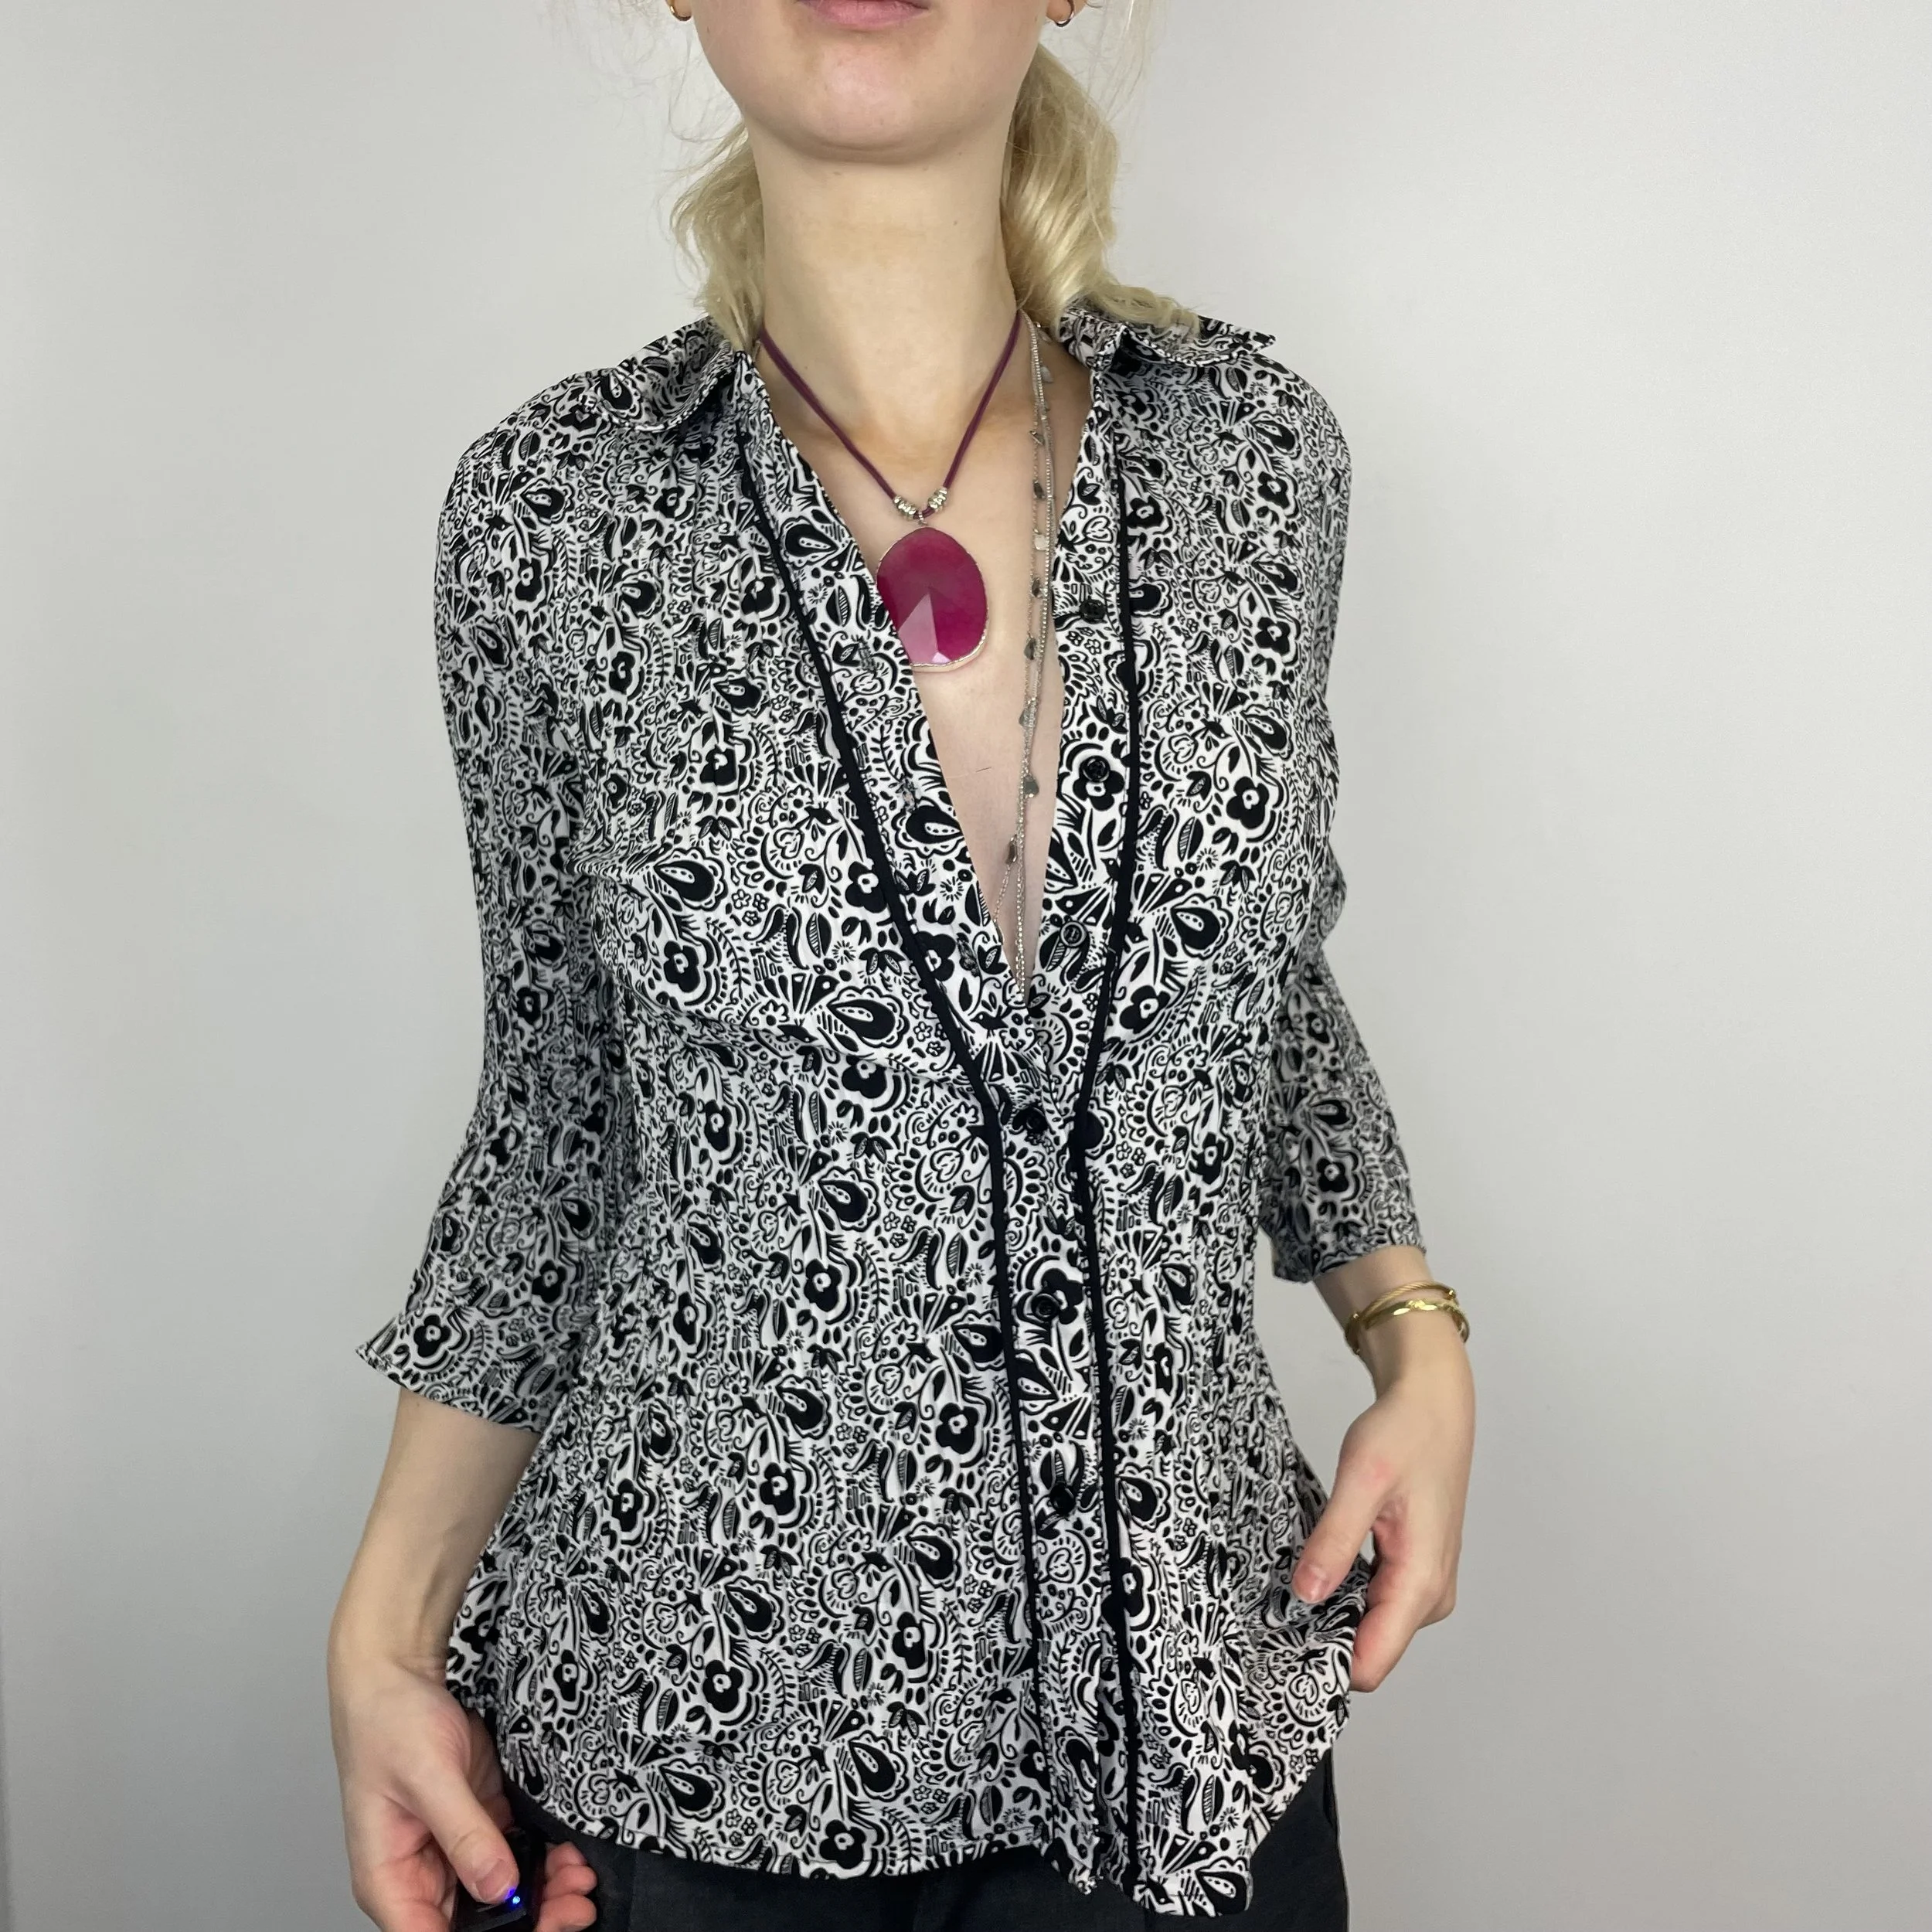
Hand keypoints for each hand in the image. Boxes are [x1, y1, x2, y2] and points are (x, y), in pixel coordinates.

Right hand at [330, 1649, 597, 1931]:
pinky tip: (569, 1855)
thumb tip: (498, 1887)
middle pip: (474, 1925)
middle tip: (576, 1905)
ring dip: (542, 1894)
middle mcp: (419, 1875)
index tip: (537, 1927)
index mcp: (390, 1880)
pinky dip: (542, 1861)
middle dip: (528, 1920)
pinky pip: (513, 1855)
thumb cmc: (388, 1722)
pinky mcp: (478, 1822)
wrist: (398, 1674)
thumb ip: (464, 1834)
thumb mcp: (428, 1778)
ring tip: (581, 1880)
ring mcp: (451, 1850)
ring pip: (500, 1895)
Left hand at [1289, 1309, 1473, 1689]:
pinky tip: (1318, 1567)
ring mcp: (1424, 1586)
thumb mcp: (1361, 1481)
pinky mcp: (1414, 1572)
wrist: (1434, 1405)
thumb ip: (1336, 1540)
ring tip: (1294, 1579)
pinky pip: (1374, 1604)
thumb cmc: (1405, 1434)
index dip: (1324, 1662)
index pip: (1372, 1663)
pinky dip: (1343, 1593)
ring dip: (1331, 1613)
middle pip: (1369, 1650)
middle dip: (1322, 1636)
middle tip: (1273, 1608)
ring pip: (1369, 1628)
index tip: (1277, 1645)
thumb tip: (1308, 1594)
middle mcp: (1429, 1596)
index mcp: (1421, 1582)